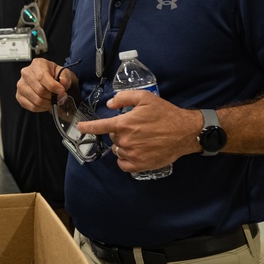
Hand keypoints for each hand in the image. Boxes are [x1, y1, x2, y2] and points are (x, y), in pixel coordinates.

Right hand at [16, 58, 72, 112]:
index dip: (53, 86)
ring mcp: (21, 85)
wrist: (50, 79)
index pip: (41, 77)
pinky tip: (46, 104)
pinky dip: (41, 108)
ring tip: (53, 101)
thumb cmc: (54, 75)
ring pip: (36, 100)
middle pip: (39, 90)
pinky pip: (31, 107)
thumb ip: (64, 77)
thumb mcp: (63, 73)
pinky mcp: (19, 96)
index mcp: (37, 64)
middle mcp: (26, 73)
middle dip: (52, 97)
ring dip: (48, 103)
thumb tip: (62, 82)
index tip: (61, 91)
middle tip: (59, 97)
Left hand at [76, 93, 201, 172]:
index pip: (99, 127)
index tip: (79, 128)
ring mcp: (132, 154)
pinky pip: (123, 164)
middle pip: (113, 138)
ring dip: (124, 146)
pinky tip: (136, 153)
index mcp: (124, 124)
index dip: (87, 127)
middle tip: (136, 128)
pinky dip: (126, 159)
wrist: (184, 132)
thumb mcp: (145, 98)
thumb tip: (109, 105)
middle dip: (121, 133)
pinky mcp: (140, 165)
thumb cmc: (165, 113)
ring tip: (140, 140)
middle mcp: (125, 140)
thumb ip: (123, 98)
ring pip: (119, 150)